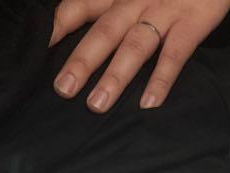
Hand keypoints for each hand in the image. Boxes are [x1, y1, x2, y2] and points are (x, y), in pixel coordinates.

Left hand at [51, 0, 229, 111]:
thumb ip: (113, 4)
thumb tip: (87, 32)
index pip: (80, 7)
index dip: (57, 26)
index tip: (38, 50)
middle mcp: (135, 1)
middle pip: (103, 33)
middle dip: (81, 62)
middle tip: (63, 90)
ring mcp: (163, 13)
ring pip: (133, 46)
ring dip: (114, 76)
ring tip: (97, 104)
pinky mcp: (191, 23)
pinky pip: (174, 55)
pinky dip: (161, 79)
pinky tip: (148, 103)